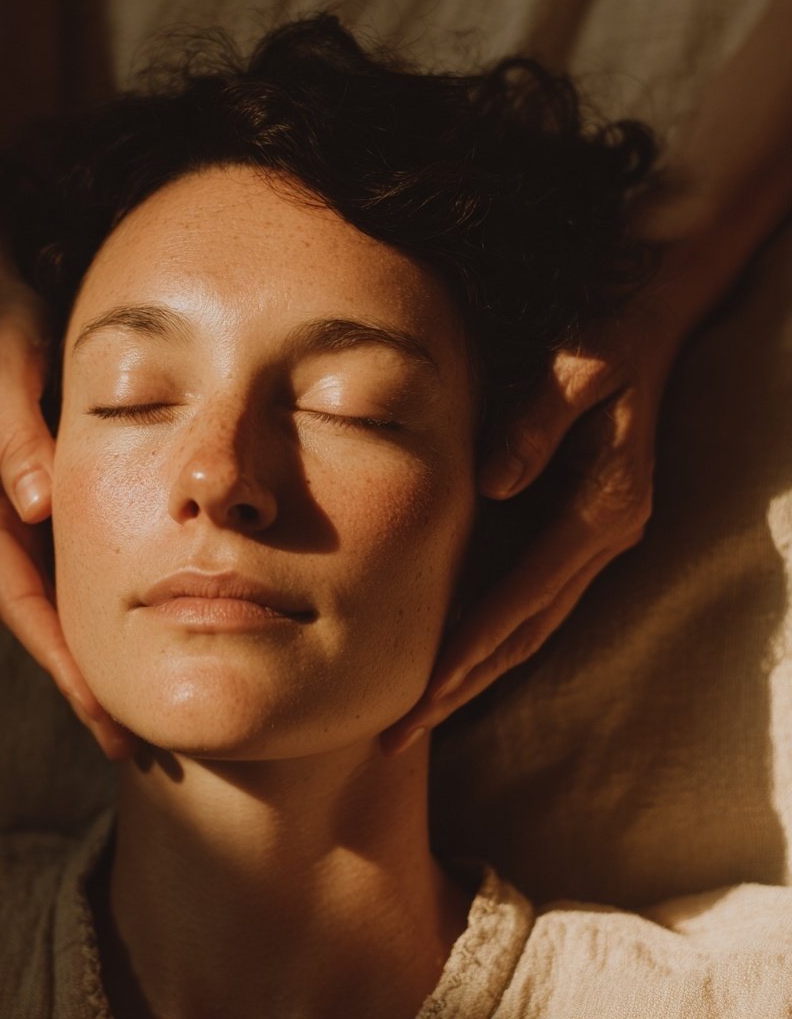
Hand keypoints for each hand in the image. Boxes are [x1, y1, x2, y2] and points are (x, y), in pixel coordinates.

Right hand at [0, 178, 134, 759]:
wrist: (5, 271)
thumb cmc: (0, 316)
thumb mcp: (1, 363)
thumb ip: (14, 429)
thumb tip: (37, 504)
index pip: (27, 604)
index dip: (67, 665)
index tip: (109, 721)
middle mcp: (5, 513)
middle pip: (47, 620)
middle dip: (87, 684)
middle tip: (139, 747)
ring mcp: (30, 507)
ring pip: (66, 601)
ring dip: (102, 656)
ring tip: (145, 711)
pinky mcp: (56, 490)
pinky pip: (84, 566)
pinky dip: (111, 606)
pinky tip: (152, 628)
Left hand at [382, 307, 684, 753]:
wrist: (650, 319)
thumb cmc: (607, 337)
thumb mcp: (578, 366)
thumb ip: (537, 423)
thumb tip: (491, 486)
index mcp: (603, 508)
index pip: (523, 599)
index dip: (469, 649)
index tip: (421, 695)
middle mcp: (605, 536)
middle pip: (525, 634)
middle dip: (463, 686)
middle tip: (401, 734)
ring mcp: (597, 538)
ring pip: (532, 628)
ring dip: (476, 674)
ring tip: (420, 716)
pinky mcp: (581, 528)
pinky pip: (534, 601)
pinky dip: (494, 637)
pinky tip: (458, 659)